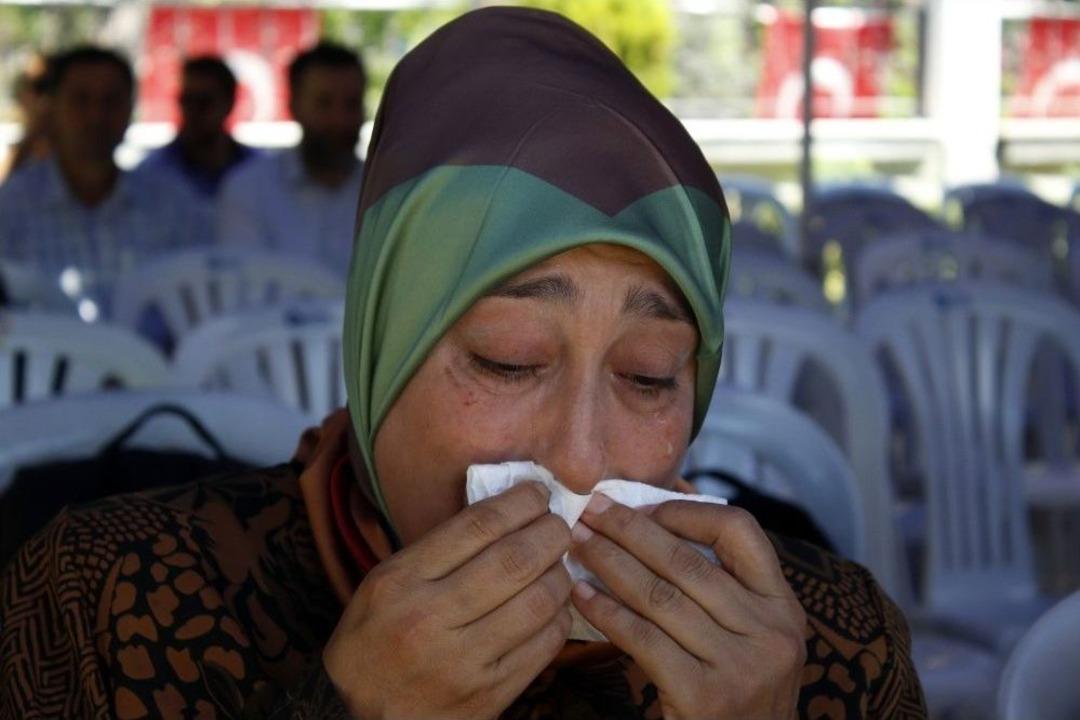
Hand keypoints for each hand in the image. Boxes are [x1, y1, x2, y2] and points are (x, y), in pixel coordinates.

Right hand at [323, 482, 572, 719]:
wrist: (362, 719)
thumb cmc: (373, 642)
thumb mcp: (384, 585)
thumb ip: (436, 551)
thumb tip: (502, 514)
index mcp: (399, 581)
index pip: (476, 527)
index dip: (519, 503)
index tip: (538, 493)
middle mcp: (429, 619)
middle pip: (514, 560)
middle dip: (550, 533)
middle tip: (561, 524)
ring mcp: (462, 662)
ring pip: (537, 602)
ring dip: (560, 574)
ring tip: (559, 563)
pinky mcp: (488, 696)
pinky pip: (543, 646)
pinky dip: (558, 617)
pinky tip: (554, 604)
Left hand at [569, 496, 806, 719]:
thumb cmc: (737, 692)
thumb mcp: (751, 638)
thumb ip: (722, 591)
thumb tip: (652, 525)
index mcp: (783, 607)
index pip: (741, 531)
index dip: (687, 512)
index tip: (642, 508)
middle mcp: (770, 632)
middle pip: (687, 562)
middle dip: (630, 530)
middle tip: (592, 510)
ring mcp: (740, 666)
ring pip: (659, 596)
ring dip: (609, 563)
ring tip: (578, 544)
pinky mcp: (704, 696)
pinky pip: (643, 639)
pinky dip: (606, 612)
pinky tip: (580, 595)